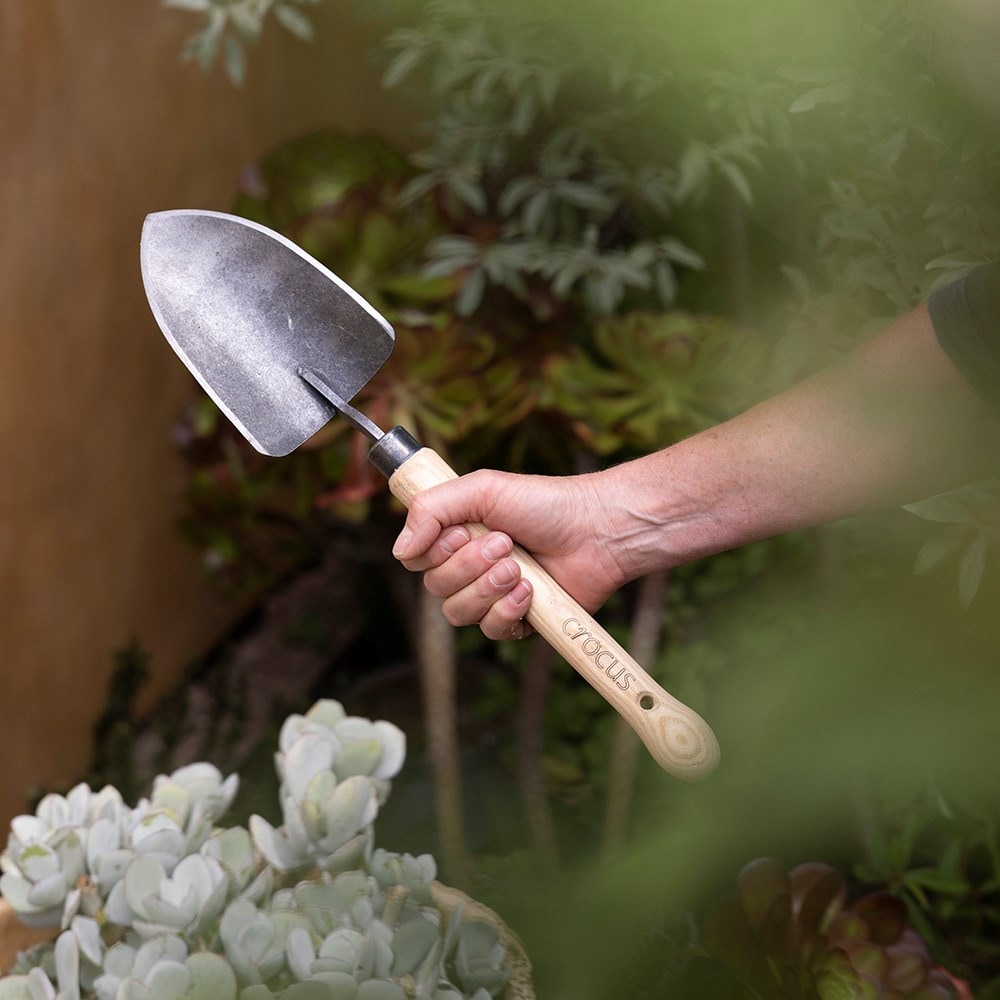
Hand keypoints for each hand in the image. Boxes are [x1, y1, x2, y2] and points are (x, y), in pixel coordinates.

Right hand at [392, 469, 629, 639]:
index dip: (434, 552)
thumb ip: (431, 510)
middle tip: (505, 543)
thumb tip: (400, 550)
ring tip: (519, 567)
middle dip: (469, 566)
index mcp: (456, 537)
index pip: (416, 560)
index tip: (463, 531)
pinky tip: (530, 591)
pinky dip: (508, 610)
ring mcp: (493, 596)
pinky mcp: (518, 620)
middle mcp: (470, 568)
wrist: (596, 529)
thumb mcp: (481, 488)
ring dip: (488, 588)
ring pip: (458, 613)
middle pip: (435, 588)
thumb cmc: (542, 502)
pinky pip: (492, 630)